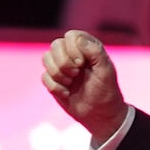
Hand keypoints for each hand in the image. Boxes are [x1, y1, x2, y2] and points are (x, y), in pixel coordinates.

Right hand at [40, 30, 129, 144]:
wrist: (99, 114)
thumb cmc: (106, 91)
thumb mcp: (106, 71)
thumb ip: (96, 52)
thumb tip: (78, 39)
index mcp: (89, 48)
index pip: (72, 35)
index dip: (73, 48)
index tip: (82, 63)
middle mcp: (74, 54)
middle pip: (55, 44)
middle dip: (64, 61)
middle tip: (76, 73)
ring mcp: (62, 67)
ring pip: (45, 58)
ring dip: (58, 73)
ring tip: (71, 82)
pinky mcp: (53, 80)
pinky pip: (44, 76)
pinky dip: (55, 86)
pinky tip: (66, 93)